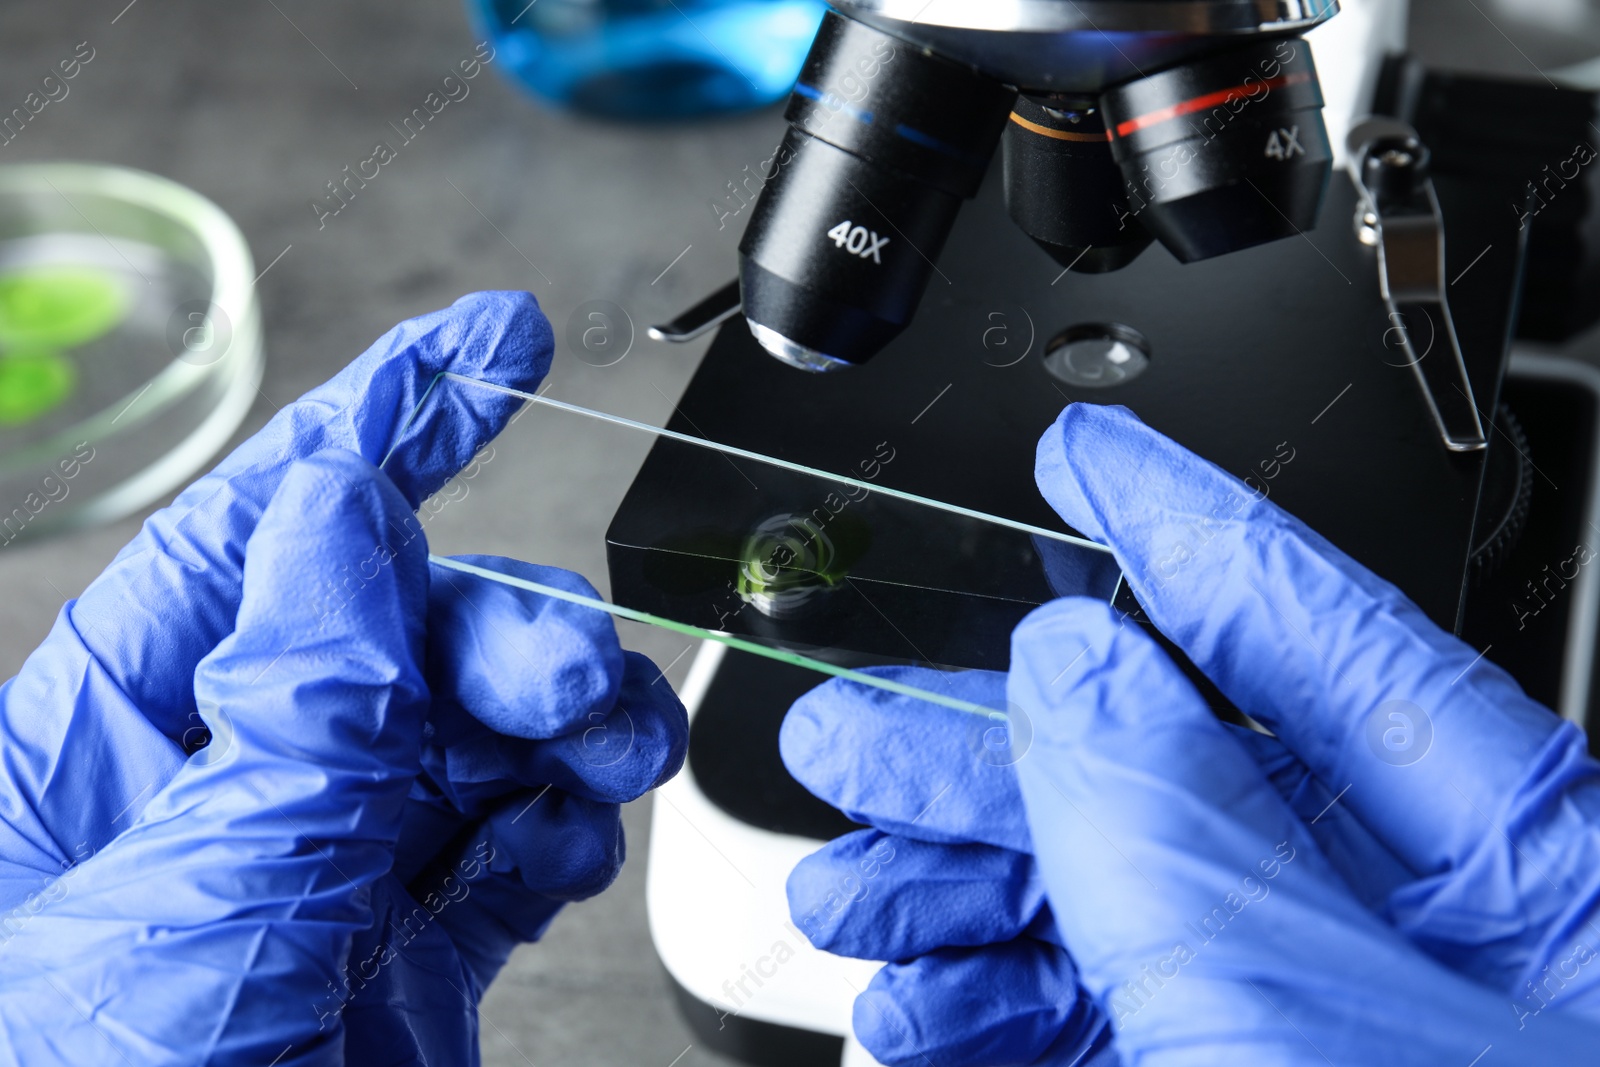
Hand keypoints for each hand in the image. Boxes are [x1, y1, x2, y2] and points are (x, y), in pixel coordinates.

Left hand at [0, 292, 687, 1065]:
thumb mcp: (185, 925)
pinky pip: (502, 848)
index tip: (486, 349)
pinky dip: (559, 822)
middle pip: (384, 639)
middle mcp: (217, 812)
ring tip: (600, 755)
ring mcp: (320, 892)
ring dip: (554, 721)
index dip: (371, 433)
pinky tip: (573, 829)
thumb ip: (283, 716)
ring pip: (466, 739)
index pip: (248, 549)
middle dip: (494, 627)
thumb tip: (334, 517)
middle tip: (561, 677)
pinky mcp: (404, 971)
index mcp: (103, 774)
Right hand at [782, 402, 1599, 1064]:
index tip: (1088, 455)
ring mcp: (1331, 1021)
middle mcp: (1429, 927)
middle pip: (1168, 770)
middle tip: (854, 734)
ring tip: (851, 890)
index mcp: (1514, 854)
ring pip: (1116, 903)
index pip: (1313, 623)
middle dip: (989, 750)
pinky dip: (998, 1016)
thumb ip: (1178, 822)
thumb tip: (1083, 662)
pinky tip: (916, 1017)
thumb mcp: (1299, 1019)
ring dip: (963, 894)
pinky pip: (1110, 1021)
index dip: (1177, 521)